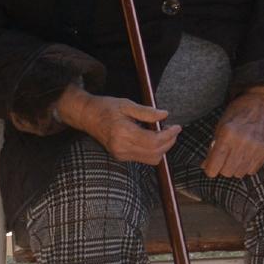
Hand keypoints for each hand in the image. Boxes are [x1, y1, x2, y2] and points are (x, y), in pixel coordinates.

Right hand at [59, 89, 179, 164]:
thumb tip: (165, 115)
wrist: (87, 116)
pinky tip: (153, 137)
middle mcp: (121, 147)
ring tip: (163, 132)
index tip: (176, 126)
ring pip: (151, 159)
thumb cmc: (106, 107)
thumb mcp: (127, 104)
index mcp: (123, 133)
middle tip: (173, 129)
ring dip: (162, 147)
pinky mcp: (120, 156)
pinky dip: (153, 150)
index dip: (169, 135)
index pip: (153, 142)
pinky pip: (144, 158)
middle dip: (169, 142)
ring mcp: (120, 154)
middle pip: (155, 153)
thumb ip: (147, 112)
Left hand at [200, 87, 263, 179]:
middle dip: (222, 168)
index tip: (210, 168)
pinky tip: (246, 156)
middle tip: (223, 160)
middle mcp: (242, 141)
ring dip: (235, 169)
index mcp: (227, 134)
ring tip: (235, 157)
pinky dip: (246, 167)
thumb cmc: (237, 114)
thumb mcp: (220, 127)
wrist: (261, 104)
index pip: (215, 165)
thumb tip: (204, 166)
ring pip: (239, 174)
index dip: (210, 170)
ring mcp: (256, 146)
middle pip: (226, 172)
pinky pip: (252, 171)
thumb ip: (212, 148)